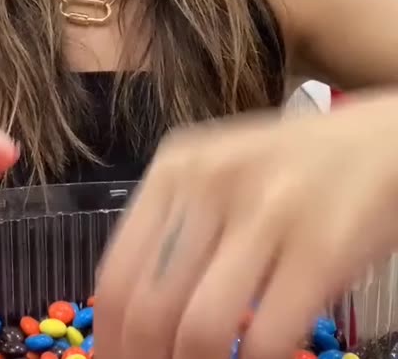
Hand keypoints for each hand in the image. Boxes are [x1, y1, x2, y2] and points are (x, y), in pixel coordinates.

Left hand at [95, 94, 397, 358]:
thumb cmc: (298, 165)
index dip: (110, 342)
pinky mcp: (321, 247)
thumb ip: (179, 230)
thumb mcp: (225, 175)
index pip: (118, 274)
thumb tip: (135, 324)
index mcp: (177, 166)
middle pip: (150, 310)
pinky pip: (266, 339)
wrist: (382, 141)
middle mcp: (211, 182)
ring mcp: (267, 212)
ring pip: (200, 332)